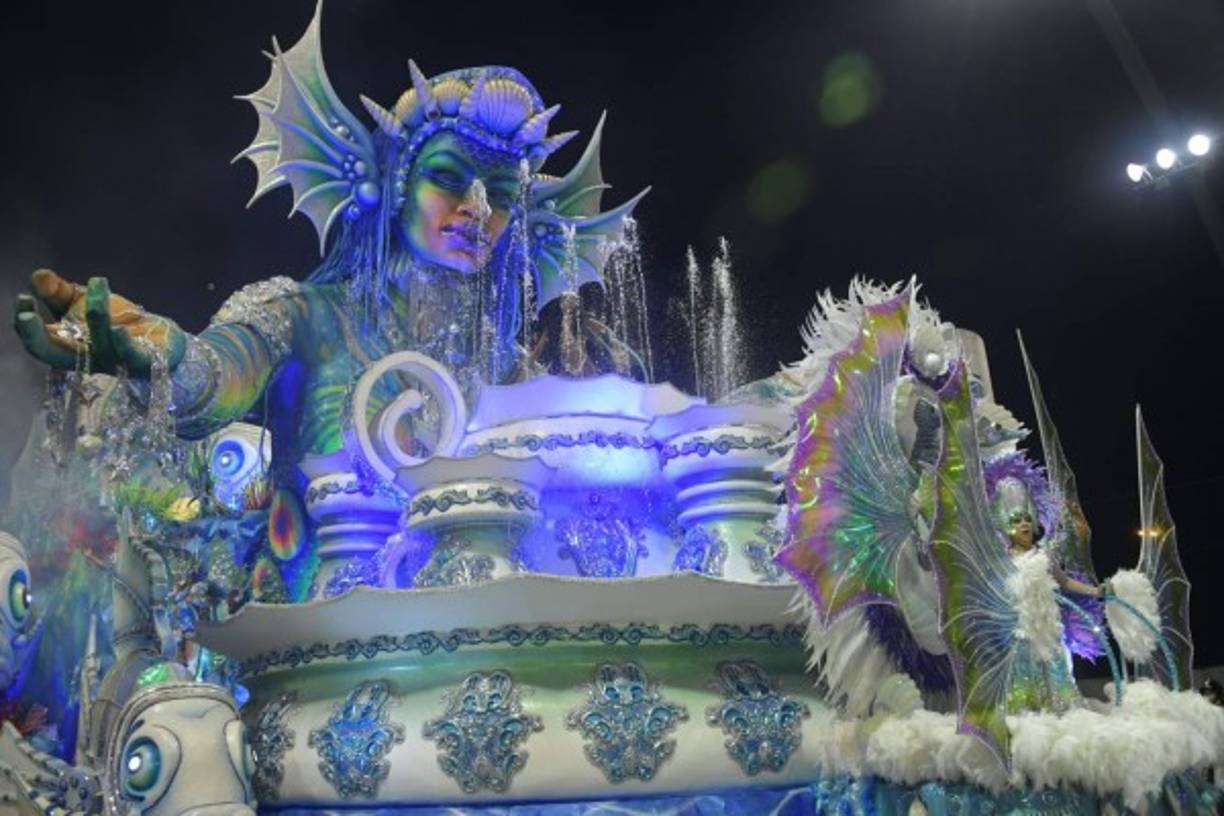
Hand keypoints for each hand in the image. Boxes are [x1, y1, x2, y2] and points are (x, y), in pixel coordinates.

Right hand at [13, 269, 183, 374]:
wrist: (161, 335)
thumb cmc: (118, 320)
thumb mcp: (84, 301)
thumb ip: (59, 291)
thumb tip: (38, 276)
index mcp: (69, 347)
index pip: (38, 344)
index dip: (25, 327)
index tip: (22, 299)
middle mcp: (88, 359)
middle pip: (54, 355)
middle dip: (35, 336)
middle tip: (25, 314)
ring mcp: (116, 363)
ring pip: (99, 346)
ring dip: (96, 315)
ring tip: (98, 283)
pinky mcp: (146, 362)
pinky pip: (133, 357)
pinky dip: (124, 344)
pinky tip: (119, 328)